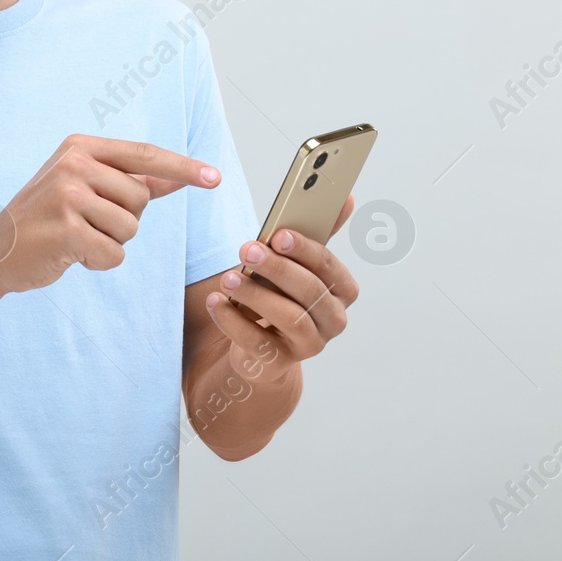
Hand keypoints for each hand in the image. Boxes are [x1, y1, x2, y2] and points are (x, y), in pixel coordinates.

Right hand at [0, 134, 220, 294]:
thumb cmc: (47, 218)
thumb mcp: (84, 187)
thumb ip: (130, 180)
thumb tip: (178, 177)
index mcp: (80, 146)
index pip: (145, 154)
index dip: (183, 167)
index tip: (215, 178)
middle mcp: (74, 163)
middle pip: (141, 198)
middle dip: (125, 219)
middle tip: (87, 223)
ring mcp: (68, 195)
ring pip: (130, 228)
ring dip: (111, 242)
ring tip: (77, 238)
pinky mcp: (66, 230)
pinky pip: (114, 254)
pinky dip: (99, 263)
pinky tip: (71, 255)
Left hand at [206, 193, 358, 377]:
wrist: (262, 346)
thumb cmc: (281, 293)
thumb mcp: (297, 263)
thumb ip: (318, 233)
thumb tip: (346, 196)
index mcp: (343, 290)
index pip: (329, 267)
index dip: (305, 249)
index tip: (278, 234)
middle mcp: (333, 320)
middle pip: (310, 291)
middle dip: (277, 268)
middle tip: (246, 250)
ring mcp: (310, 345)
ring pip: (288, 317)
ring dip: (255, 294)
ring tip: (227, 278)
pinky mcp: (280, 363)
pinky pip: (257, 342)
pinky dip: (233, 320)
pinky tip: (216, 302)